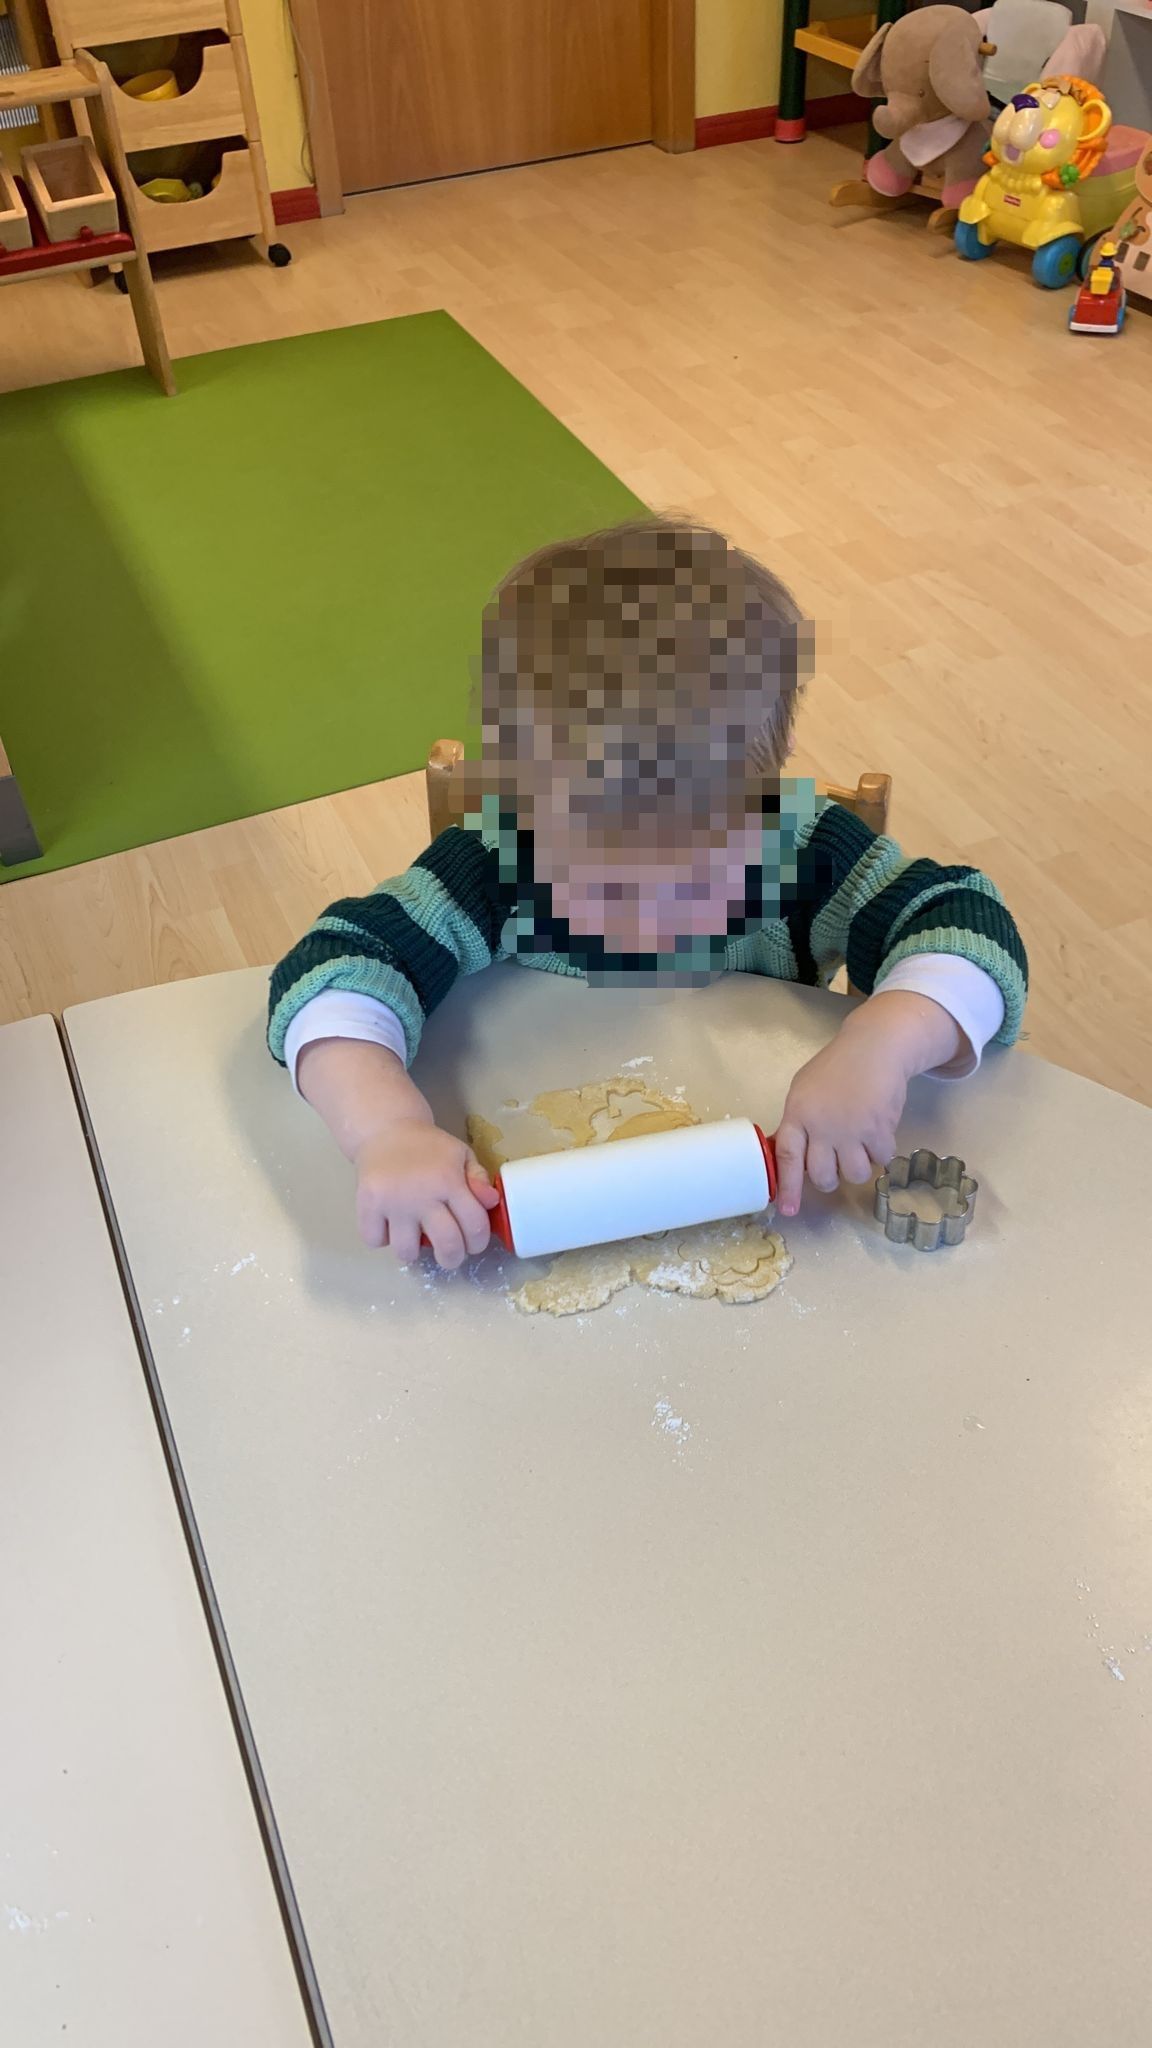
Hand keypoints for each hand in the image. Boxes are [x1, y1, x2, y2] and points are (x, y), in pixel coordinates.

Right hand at [295, 1038, 499, 1268]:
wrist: (386, 1129)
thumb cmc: (429, 1147)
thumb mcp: (460, 1155)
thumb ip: (479, 1179)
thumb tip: (491, 1202)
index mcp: (449, 1180)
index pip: (474, 1226)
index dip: (478, 1242)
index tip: (472, 1244)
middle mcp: (422, 1194)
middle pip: (447, 1246)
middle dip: (453, 1259)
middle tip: (449, 1254)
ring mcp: (392, 1201)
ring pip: (406, 1252)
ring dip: (413, 1251)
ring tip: (414, 1235)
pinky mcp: (367, 1204)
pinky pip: (375, 1240)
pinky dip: (382, 1238)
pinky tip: (389, 1223)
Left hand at [774, 992, 964, 1215]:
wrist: (874, 1048)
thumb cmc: (836, 1068)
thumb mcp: (804, 1089)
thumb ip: (799, 1122)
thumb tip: (794, 1156)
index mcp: (798, 1113)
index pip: (788, 1157)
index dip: (787, 1187)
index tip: (788, 1211)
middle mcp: (822, 1125)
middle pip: (822, 1176)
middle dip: (829, 1179)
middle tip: (836, 1165)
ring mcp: (852, 1129)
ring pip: (854, 1175)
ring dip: (857, 1167)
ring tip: (859, 1147)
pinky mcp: (879, 1129)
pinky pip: (881, 1160)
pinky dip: (882, 1152)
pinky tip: (878, 1133)